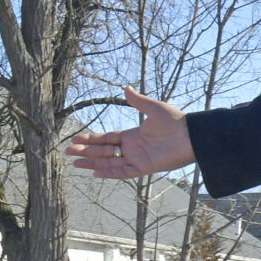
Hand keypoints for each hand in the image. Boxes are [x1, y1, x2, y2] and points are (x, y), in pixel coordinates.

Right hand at [64, 88, 193, 177]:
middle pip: (104, 151)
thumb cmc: (176, 121)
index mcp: (133, 136)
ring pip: (110, 162)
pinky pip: (123, 172)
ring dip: (93, 162)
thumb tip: (126, 88)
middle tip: (68, 151)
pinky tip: (95, 173)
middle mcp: (133, 148)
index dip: (91, 139)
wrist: (193, 135)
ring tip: (75, 162)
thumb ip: (138, 101)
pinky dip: (110, 172)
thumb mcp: (153, 108)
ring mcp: (138, 159)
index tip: (76, 138)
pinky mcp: (145, 167)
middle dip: (86, 151)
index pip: (107, 138)